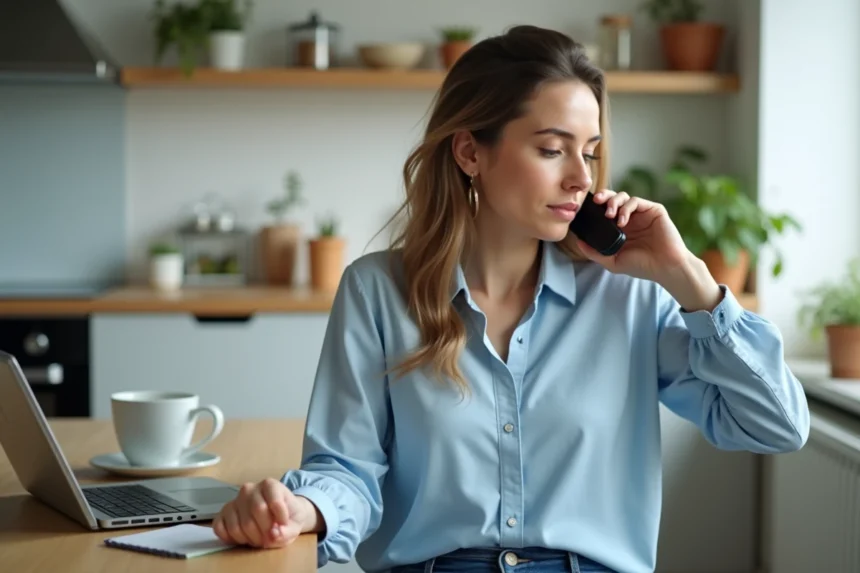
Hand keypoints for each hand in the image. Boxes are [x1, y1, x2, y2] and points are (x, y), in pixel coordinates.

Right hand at [212, 478, 315, 548]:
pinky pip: (220, 528)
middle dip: (265, 532)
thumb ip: (287, 531)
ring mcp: (234, 500)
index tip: (284, 525)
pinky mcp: (223, 513)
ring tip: (259, 538)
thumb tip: (273, 535)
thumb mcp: (295, 524)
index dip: (281, 520)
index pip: (274, 502)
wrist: (278, 515)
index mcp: (270, 485)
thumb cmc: (288, 516)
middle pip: (256, 512)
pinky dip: (232, 538)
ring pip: (238, 525)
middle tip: (270, 538)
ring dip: (250, 539)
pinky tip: (244, 538)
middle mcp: (249, 489)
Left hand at [573, 189, 688, 282]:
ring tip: (610, 215)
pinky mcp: (653, 210)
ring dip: (613, 202)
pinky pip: (636, 201)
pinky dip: (626, 208)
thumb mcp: (613, 261)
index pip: (605, 210)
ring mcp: (642, 213)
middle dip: (603, 196)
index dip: (596, 206)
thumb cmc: (641, 266)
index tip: (585, 208)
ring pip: (624, 197)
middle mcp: (630, 218)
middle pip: (613, 198)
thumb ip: (594, 252)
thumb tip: (578, 242)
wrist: (665, 267)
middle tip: (596, 202)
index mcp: (620, 228)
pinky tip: (623, 221)